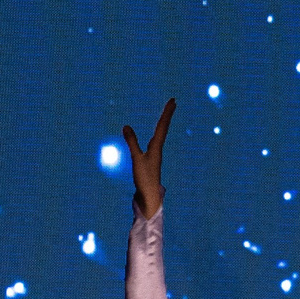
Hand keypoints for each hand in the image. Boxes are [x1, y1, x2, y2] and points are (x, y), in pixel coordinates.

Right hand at [122, 99, 174, 217]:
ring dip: (163, 123)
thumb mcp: (136, 159)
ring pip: (160, 134)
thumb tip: (126, 125)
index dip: (167, 113)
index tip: (173, 101)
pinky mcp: (151, 160)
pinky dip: (157, 133)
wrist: (150, 197)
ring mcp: (155, 154)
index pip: (162, 126)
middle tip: (173, 102)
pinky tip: (156, 135)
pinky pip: (155, 141)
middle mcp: (158, 149)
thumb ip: (131, 142)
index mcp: (156, 147)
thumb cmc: (144, 179)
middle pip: (163, 127)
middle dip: (167, 114)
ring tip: (166, 114)